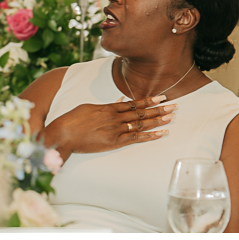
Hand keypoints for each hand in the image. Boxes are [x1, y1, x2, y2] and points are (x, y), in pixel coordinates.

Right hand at [44, 96, 175, 160]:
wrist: (63, 133)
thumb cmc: (72, 121)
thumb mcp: (89, 108)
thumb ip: (105, 106)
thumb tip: (119, 101)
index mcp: (109, 108)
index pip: (134, 103)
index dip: (149, 101)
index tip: (161, 98)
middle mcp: (115, 117)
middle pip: (142, 112)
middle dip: (159, 110)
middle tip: (174, 106)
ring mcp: (116, 129)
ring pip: (141, 123)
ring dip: (158, 120)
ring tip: (172, 117)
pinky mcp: (114, 141)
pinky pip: (135, 138)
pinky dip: (149, 136)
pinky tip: (161, 133)